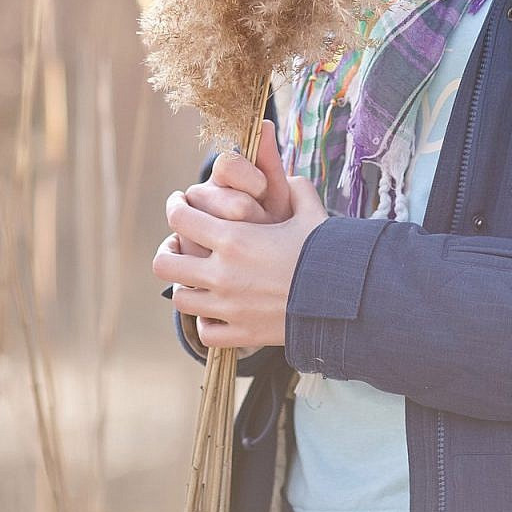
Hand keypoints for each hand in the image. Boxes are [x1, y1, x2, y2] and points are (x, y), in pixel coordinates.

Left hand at [152, 119, 329, 350]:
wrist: (347, 301)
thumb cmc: (327, 252)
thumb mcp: (312, 212)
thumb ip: (296, 189)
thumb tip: (290, 177)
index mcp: (234, 238)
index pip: (180, 218)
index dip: (175, 206)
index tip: (180, 202)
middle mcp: (222, 274)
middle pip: (165, 262)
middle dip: (168, 249)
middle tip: (178, 243)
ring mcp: (228, 308)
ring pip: (180, 298)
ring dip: (185, 285)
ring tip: (196, 277)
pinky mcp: (240, 334)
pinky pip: (205, 330)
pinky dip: (207, 319)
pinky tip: (217, 309)